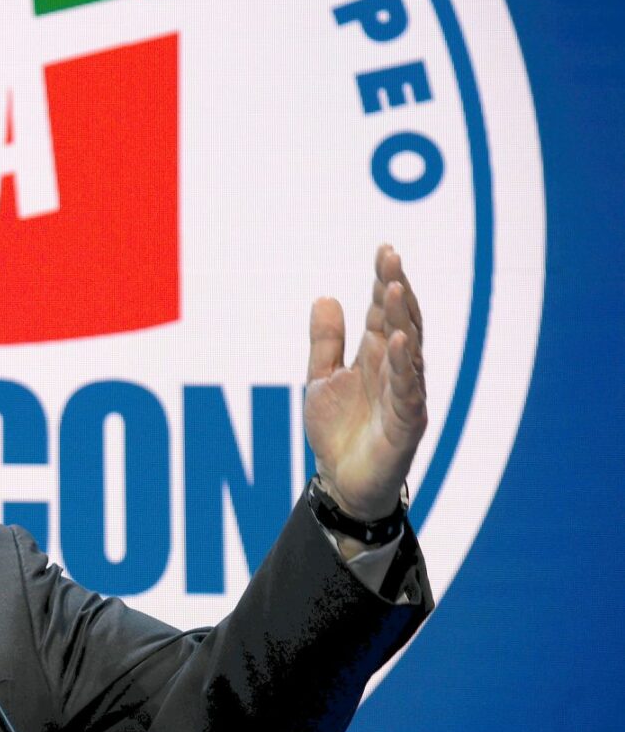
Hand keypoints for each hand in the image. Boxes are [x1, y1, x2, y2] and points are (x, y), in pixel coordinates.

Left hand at [304, 245, 426, 520]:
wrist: (341, 480)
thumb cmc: (339, 430)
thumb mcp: (321, 378)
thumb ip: (326, 341)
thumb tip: (326, 296)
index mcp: (377, 357)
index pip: (385, 312)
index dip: (384, 282)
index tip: (383, 251)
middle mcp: (395, 370)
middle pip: (402, 322)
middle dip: (396, 289)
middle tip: (390, 257)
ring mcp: (404, 395)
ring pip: (410, 350)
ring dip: (404, 318)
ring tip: (394, 287)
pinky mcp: (407, 423)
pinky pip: (408, 390)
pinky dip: (405, 365)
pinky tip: (401, 341)